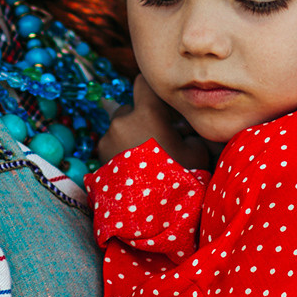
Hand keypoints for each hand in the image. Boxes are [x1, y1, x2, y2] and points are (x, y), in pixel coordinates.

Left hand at [97, 77, 212, 169]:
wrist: (152, 213)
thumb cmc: (177, 178)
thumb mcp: (196, 152)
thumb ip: (187, 133)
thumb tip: (182, 131)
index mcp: (146, 113)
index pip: (143, 82)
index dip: (151, 89)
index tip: (160, 100)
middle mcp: (122, 121)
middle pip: (129, 107)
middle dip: (140, 118)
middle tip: (156, 137)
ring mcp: (107, 139)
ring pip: (119, 128)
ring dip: (129, 136)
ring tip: (143, 158)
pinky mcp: (100, 157)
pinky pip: (111, 145)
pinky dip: (120, 152)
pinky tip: (132, 169)